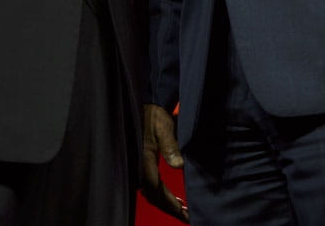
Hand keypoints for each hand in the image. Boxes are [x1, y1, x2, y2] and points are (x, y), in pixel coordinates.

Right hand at [140, 104, 188, 221]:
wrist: (138, 108)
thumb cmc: (152, 116)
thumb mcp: (163, 127)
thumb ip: (170, 146)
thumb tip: (180, 165)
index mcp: (143, 160)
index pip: (156, 189)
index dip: (169, 202)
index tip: (183, 212)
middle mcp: (139, 168)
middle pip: (153, 196)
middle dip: (169, 208)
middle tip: (186, 218)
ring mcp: (137, 168)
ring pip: (150, 193)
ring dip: (165, 203)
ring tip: (181, 211)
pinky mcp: (139, 166)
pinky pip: (149, 186)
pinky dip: (160, 195)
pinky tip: (170, 198)